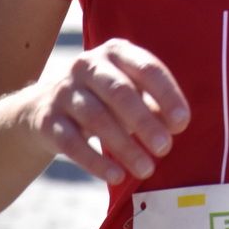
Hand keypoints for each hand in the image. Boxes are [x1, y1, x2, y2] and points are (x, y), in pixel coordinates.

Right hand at [15, 39, 189, 184]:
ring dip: (124, 146)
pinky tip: (117, 176)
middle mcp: (87, 65)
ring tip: (146, 169)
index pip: (147, 68)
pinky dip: (96, 162)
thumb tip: (175, 124)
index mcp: (116, 52)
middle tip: (165, 148)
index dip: (167, 95)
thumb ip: (154, 104)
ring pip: (97, 118)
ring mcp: (64, 91)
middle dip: (144, 122)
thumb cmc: (105, 98)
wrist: (45, 105)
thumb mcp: (130, 92)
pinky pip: (72, 143)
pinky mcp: (48, 120)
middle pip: (120, 92)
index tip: (182, 123)